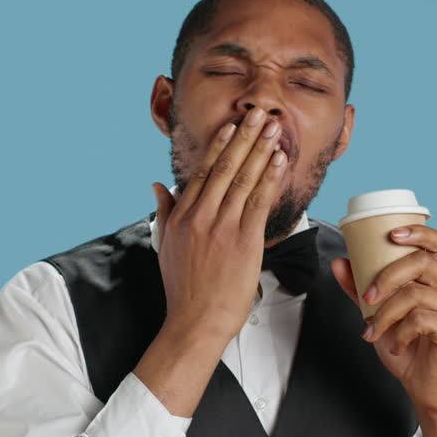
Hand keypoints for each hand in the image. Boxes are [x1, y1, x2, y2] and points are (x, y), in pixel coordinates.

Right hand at [151, 107, 287, 342]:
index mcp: (182, 216)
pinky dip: (270, 178)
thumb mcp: (164, 245)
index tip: (230, 126)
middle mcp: (201, 217)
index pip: (203, 172)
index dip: (219, 146)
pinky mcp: (244, 241)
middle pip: (225, 168)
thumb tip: (157, 185)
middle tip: (258, 115)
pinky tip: (278, 161)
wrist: (195, 321)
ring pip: (244, 179)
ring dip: (261, 151)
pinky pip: (259, 202)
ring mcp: (223, 228)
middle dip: (244, 138)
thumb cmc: (183, 288)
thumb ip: (164, 211)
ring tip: (273, 129)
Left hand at [330, 225, 436, 412]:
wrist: (424, 386)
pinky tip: (396, 345)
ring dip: (386, 314)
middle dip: (387, 276)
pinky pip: (421, 319)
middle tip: (366, 298)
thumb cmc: (405, 348)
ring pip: (415, 294)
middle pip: (422, 262)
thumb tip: (340, 262)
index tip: (392, 234)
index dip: (419, 232)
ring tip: (374, 331)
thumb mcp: (376, 315)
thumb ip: (360, 289)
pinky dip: (400, 332)